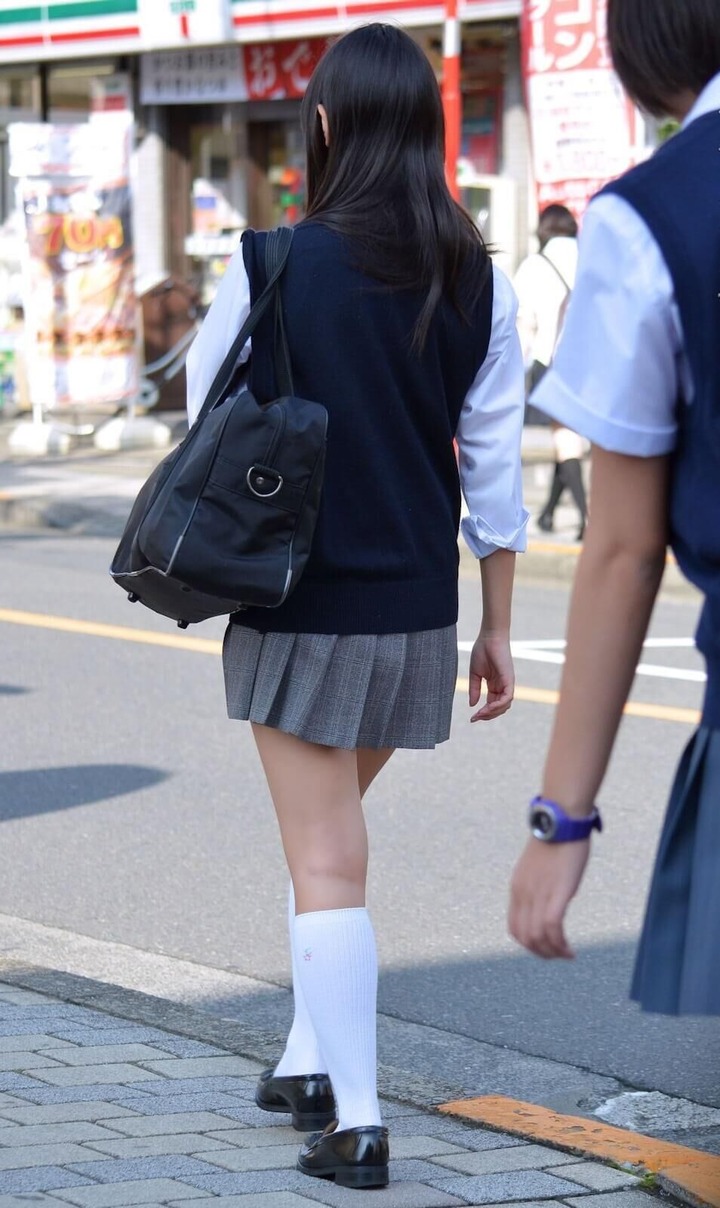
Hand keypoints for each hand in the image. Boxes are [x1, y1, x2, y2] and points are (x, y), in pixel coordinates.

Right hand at [469, 631, 513, 720]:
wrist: (489, 636)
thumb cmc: (482, 651)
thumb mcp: (475, 674)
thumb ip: (474, 689)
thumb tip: (472, 705)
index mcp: (495, 685)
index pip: (492, 704)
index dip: (483, 713)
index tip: (472, 717)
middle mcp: (503, 686)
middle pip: (499, 708)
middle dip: (487, 715)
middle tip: (476, 717)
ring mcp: (507, 683)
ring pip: (505, 705)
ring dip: (492, 712)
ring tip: (480, 714)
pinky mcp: (509, 679)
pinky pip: (507, 697)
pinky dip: (498, 705)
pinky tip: (487, 707)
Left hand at [508, 838, 590, 958]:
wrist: (562, 820)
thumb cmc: (556, 839)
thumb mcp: (539, 866)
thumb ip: (539, 884)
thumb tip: (551, 896)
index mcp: (517, 888)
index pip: (514, 928)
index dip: (528, 943)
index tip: (546, 946)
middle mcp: (524, 894)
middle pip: (524, 937)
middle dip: (541, 952)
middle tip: (558, 955)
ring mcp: (538, 894)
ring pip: (537, 937)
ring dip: (552, 952)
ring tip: (567, 954)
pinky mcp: (557, 893)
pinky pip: (552, 928)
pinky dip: (560, 945)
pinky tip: (571, 949)